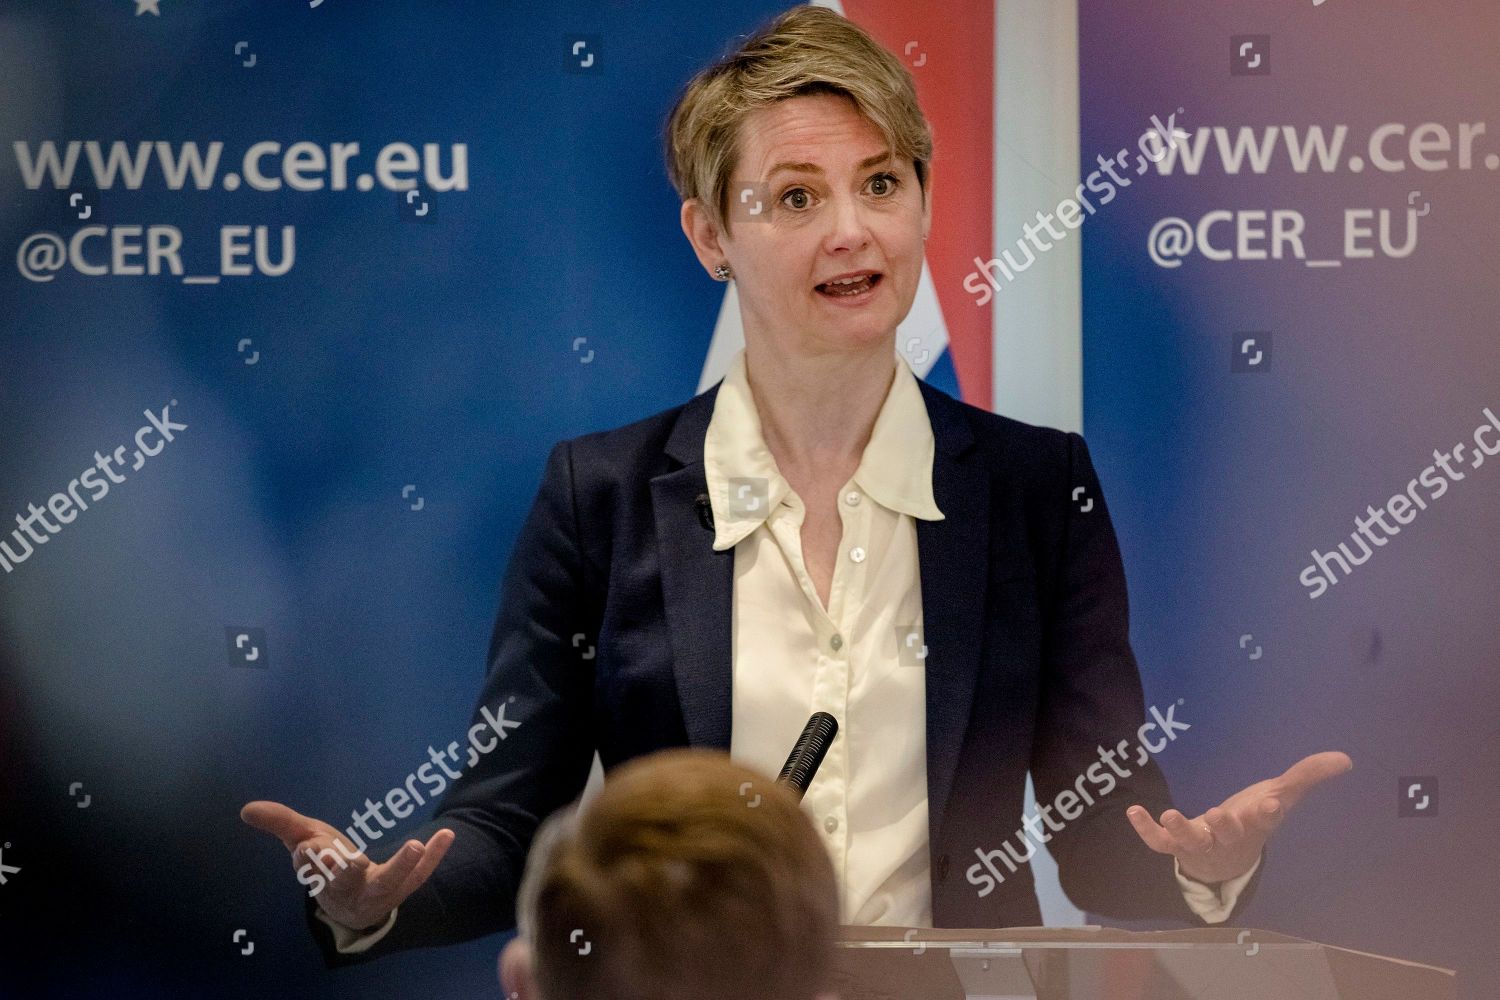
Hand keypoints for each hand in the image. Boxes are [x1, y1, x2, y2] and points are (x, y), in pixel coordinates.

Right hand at [241, 800, 453, 930]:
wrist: (355, 904)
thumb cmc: (328, 867)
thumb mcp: (304, 842)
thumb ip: (281, 824)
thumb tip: (246, 809)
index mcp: (322, 878)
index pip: (314, 867)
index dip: (312, 857)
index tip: (307, 846)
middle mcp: (351, 889)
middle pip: (346, 880)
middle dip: (343, 869)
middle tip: (342, 857)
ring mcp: (381, 890)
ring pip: (390, 881)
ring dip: (402, 865)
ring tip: (415, 845)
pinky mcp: (406, 885)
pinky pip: (423, 873)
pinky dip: (436, 856)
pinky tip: (447, 834)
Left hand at [1125, 751, 1351, 883]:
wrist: (1228, 860)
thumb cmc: (1253, 820)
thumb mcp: (1280, 795)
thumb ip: (1308, 775)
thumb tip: (1345, 759)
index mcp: (1256, 824)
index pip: (1265, 819)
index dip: (1266, 812)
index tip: (1268, 803)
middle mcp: (1229, 837)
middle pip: (1229, 834)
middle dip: (1225, 825)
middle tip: (1218, 814)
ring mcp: (1202, 843)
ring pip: (1191, 841)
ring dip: (1181, 830)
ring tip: (1170, 814)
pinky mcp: (1177, 845)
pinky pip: (1160, 843)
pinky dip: (1147, 830)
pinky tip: (1133, 812)